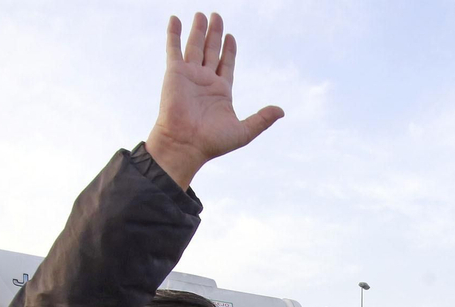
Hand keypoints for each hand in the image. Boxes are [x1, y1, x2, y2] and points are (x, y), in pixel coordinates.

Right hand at [146, 13, 283, 187]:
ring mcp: (189, 75)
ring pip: (195, 46)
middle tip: (217, 16)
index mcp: (221, 91)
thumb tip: (281, 111)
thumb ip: (262, 119)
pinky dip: (174, 33)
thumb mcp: (244, 131)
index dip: (229, 50)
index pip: (226, 64)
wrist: (185, 144)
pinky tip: (175, 19)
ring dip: (198, 30)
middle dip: (215, 34)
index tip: (231, 36)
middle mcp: (205, 81)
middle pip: (211, 51)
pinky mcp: (175, 72)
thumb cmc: (212, 142)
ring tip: (202, 14)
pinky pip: (174, 48)